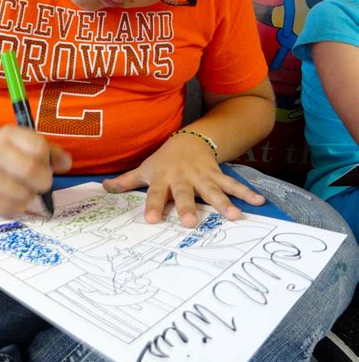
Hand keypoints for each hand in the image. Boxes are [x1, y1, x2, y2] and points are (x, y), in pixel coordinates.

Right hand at [0, 125, 71, 215]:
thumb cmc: (8, 153)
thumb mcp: (27, 143)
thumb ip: (51, 152)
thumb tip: (66, 164)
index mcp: (8, 135)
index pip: (39, 148)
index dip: (47, 160)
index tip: (44, 165)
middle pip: (30, 170)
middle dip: (43, 181)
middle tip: (41, 183)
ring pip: (22, 194)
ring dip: (31, 196)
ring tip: (25, 189)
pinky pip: (11, 209)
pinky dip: (19, 206)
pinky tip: (14, 197)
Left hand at [103, 133, 263, 227]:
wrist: (190, 139)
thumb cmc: (164, 160)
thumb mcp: (146, 168)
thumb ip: (126, 181)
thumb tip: (103, 188)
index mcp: (163, 178)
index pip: (156, 193)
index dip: (154, 205)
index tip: (152, 221)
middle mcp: (183, 177)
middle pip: (185, 193)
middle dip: (188, 206)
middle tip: (191, 223)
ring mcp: (202, 176)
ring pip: (213, 189)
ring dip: (223, 202)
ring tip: (233, 216)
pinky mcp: (217, 174)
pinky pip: (232, 183)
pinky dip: (245, 192)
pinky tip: (258, 202)